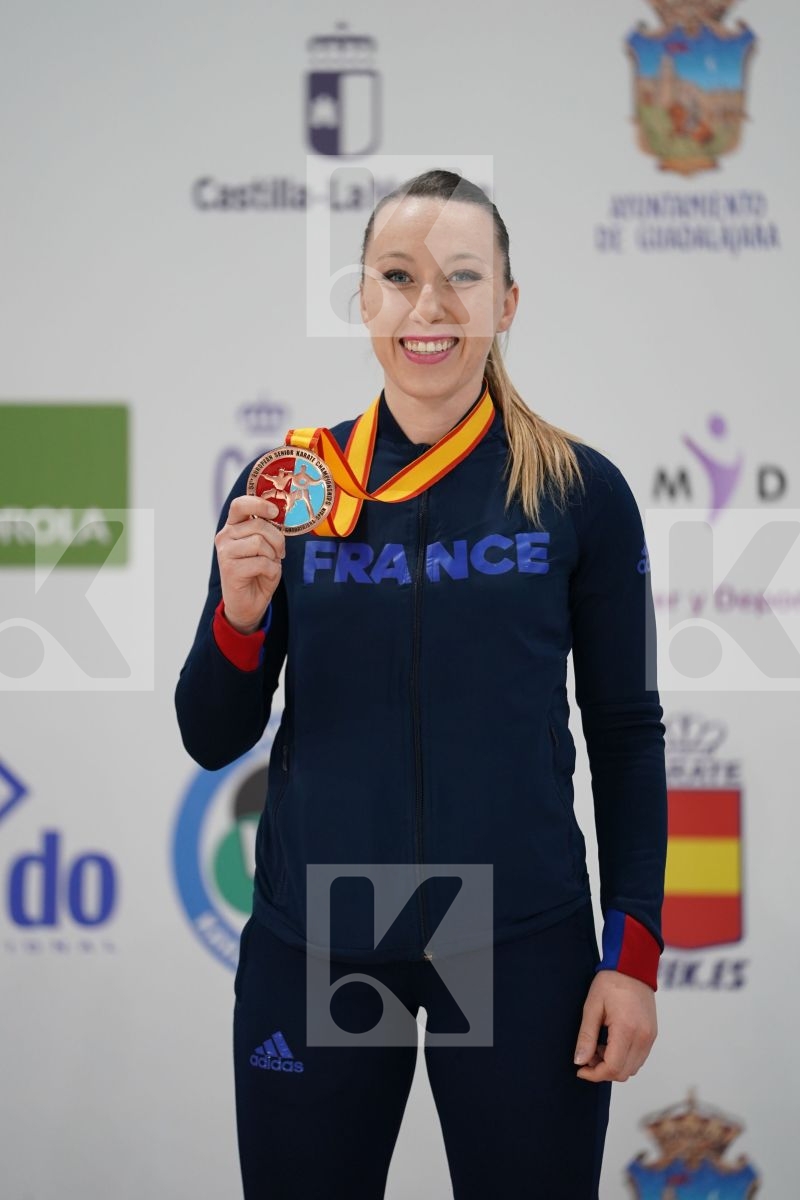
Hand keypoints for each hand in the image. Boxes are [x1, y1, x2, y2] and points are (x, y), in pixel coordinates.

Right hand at [215, 496, 285, 633]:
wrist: (248, 603)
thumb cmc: (258, 572)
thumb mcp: (265, 547)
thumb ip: (267, 530)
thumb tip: (279, 514)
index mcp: (233, 527)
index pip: (240, 505)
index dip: (259, 503)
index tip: (275, 512)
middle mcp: (225, 536)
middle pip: (259, 525)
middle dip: (277, 539)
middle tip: (279, 553)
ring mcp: (225, 552)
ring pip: (260, 542)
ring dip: (273, 556)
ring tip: (269, 565)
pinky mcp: (230, 569)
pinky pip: (262, 562)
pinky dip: (272, 571)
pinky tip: (265, 576)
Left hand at [573, 970, 656, 1082]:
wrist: (633, 967)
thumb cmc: (610, 983)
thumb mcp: (592, 1007)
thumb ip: (586, 1036)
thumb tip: (579, 1061)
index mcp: (627, 1030)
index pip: (613, 1068)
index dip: (594, 1074)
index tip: (580, 1069)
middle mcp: (643, 1037)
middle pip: (623, 1073)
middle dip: (602, 1071)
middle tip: (587, 1056)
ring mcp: (650, 1037)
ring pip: (632, 1068)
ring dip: (613, 1065)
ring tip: (597, 1047)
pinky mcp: (652, 1035)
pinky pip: (638, 1058)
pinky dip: (623, 1058)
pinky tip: (610, 1043)